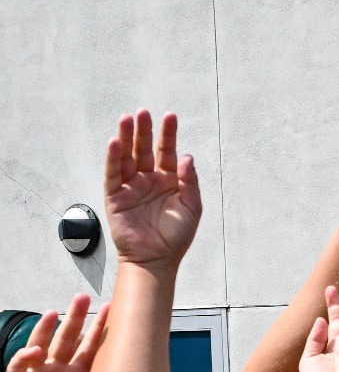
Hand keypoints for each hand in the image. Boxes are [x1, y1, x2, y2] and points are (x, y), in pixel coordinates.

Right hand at [0, 297, 105, 371]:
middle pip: (67, 338)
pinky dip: (27, 356)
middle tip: (83, 296)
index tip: (111, 310)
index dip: (100, 330)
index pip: (90, 348)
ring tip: (56, 313)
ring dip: (48, 328)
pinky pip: (21, 365)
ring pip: (42, 344)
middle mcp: (57, 369)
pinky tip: (37, 350)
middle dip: (75, 318)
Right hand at [103, 110, 201, 267]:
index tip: (170, 116)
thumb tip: (187, 156)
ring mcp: (131, 186)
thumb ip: (189, 182)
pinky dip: (113, 158)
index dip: (168, 135)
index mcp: (168, 181)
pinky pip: (113, 173)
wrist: (156, 258)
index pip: (167, 152)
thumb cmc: (176, 236)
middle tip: (144, 112)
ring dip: (126, 138)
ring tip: (127, 119)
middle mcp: (148, 180)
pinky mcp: (115, 196)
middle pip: (144, 149)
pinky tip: (115, 142)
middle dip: (144, 130)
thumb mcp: (191, 207)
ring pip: (127, 156)